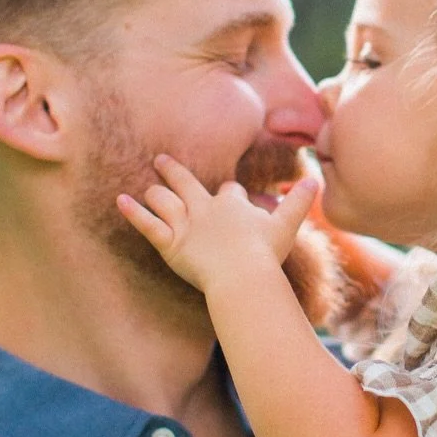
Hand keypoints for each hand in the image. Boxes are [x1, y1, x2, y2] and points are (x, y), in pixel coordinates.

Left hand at [117, 154, 318, 294]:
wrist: (243, 276)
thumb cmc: (265, 254)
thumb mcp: (287, 225)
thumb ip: (299, 202)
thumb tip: (316, 180)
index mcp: (233, 203)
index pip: (229, 191)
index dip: (230, 194)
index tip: (230, 195)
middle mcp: (205, 208)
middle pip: (187, 183)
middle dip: (175, 172)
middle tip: (162, 159)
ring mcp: (186, 225)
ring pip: (165, 201)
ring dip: (156, 193)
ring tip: (148, 188)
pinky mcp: (171, 244)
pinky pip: (148, 225)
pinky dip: (133, 213)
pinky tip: (120, 200)